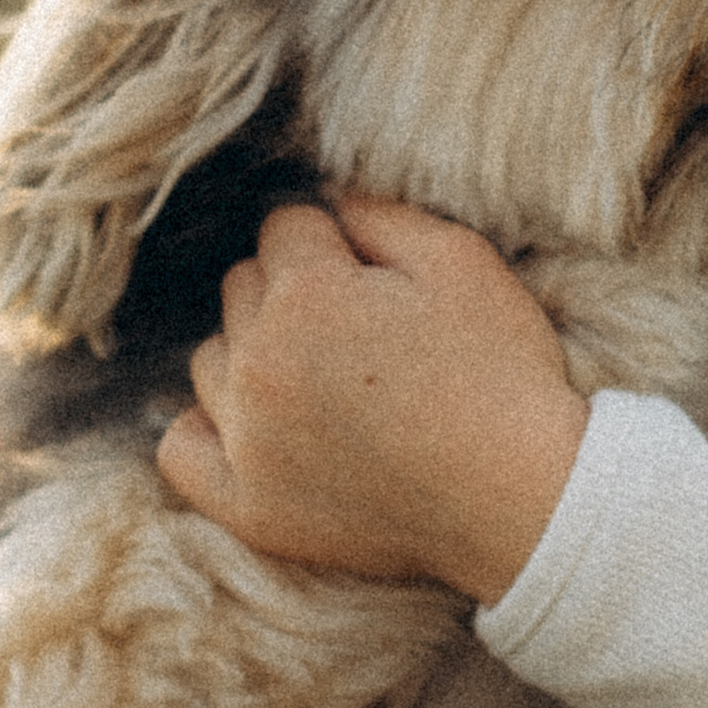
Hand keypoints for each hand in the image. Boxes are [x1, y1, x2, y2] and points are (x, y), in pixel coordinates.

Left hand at [158, 194, 590, 604]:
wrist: (526, 498)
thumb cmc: (501, 372)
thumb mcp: (459, 259)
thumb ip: (379, 214)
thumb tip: (327, 199)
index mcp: (306, 295)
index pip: (285, 226)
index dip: (335, 241)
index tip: (376, 273)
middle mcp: (258, 364)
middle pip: (243, 287)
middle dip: (292, 288)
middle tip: (361, 325)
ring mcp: (247, 443)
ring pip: (210, 360)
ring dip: (253, 352)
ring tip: (322, 376)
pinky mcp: (250, 509)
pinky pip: (181, 452)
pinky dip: (206, 430)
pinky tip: (252, 422)